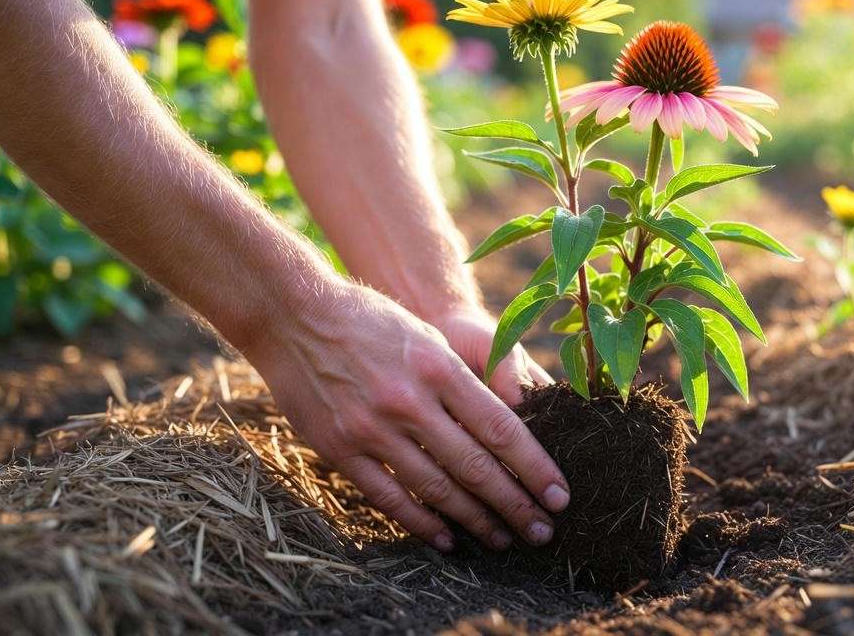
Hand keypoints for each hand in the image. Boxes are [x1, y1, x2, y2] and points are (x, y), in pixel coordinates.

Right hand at [241, 280, 570, 551]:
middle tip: (543, 532)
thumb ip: (467, 381)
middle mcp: (409, 401)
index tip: (559, 496)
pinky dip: (421, 522)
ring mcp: (371, 428)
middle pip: (475, 466)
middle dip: (515, 505)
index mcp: (439, 368)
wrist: (294, 314)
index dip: (534, 468)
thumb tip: (512, 425)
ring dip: (475, 521)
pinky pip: (388, 496)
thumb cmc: (373, 320)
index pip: (501, 429)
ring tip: (502, 540)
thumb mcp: (429, 337)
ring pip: (436, 488)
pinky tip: (446, 538)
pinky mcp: (340, 448)